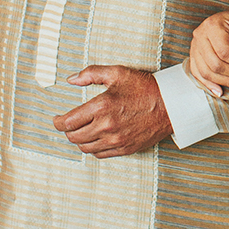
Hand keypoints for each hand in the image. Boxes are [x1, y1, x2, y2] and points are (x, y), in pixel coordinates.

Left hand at [53, 66, 172, 156]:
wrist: (171, 105)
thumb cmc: (145, 87)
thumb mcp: (117, 73)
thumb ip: (91, 74)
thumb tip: (71, 79)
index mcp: (101, 107)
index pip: (68, 122)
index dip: (57, 122)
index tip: (57, 119)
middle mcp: (106, 127)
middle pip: (73, 137)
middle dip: (67, 130)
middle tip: (68, 124)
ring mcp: (115, 140)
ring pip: (85, 148)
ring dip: (79, 140)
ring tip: (81, 131)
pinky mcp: (124, 149)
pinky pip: (99, 154)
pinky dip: (93, 148)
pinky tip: (95, 139)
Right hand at [185, 1, 228, 97]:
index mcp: (212, 25)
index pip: (223, 53)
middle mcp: (199, 35)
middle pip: (214, 64)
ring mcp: (194, 46)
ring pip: (206, 72)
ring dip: (224, 82)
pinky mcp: (194, 55)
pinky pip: (198, 73)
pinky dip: (209, 84)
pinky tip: (220, 92)